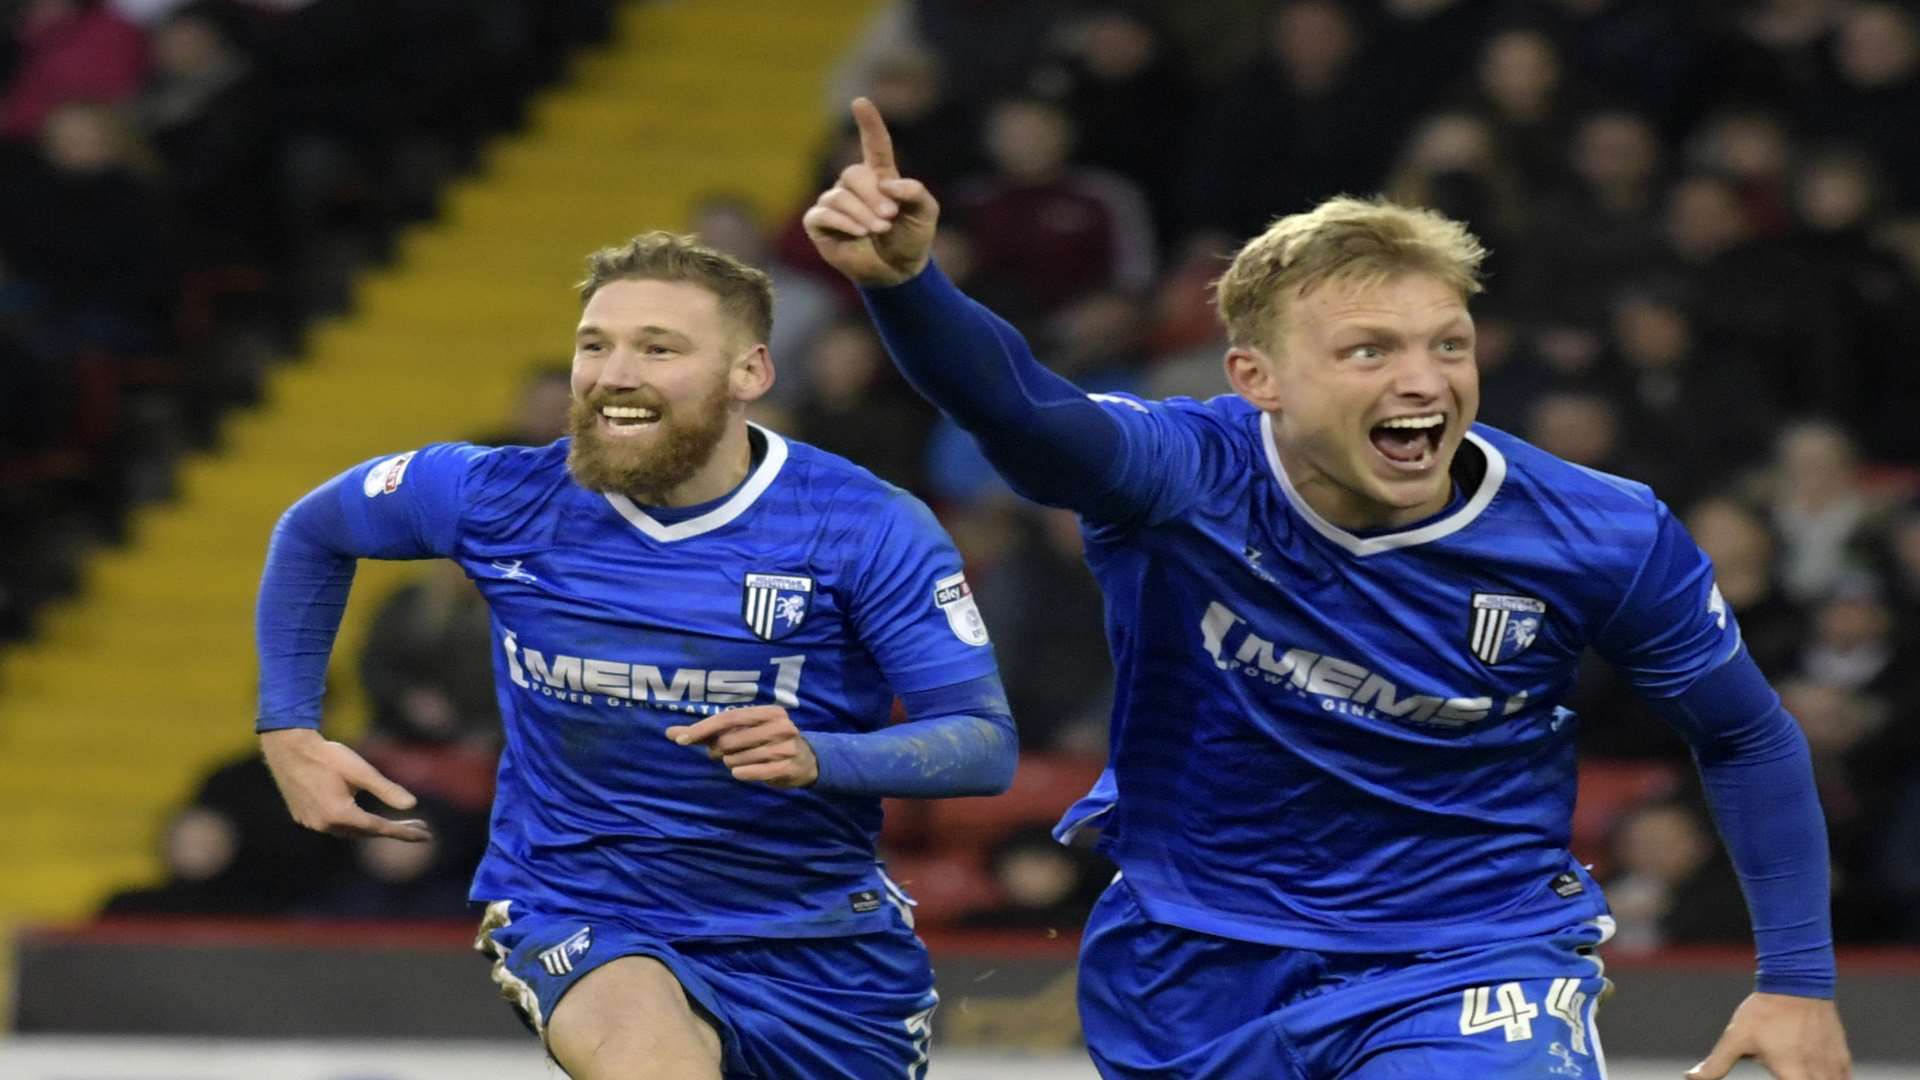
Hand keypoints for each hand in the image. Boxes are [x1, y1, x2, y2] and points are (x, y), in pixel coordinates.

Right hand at [259, 728, 431, 841]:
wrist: (287, 748)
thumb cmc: (327, 756)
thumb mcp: (361, 771)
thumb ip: (386, 789)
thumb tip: (412, 804)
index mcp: (340, 814)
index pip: (380, 828)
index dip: (404, 831)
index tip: (426, 834)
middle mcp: (324, 824)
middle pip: (366, 833)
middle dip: (394, 830)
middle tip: (420, 827)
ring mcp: (311, 823)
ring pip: (350, 832)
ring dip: (373, 829)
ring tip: (397, 825)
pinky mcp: (303, 817)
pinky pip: (335, 826)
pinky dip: (353, 824)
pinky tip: (361, 817)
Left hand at [666, 706, 818, 787]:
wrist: (804, 761)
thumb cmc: (764, 742)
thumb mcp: (740, 732)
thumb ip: (706, 732)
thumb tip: (670, 733)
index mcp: (768, 711)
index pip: (727, 718)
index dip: (702, 729)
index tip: (680, 739)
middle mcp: (780, 725)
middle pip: (730, 740)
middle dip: (720, 751)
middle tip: (726, 754)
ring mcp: (786, 746)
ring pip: (738, 759)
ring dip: (732, 764)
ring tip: (739, 762)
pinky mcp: (788, 767)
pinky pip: (753, 773)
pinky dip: (742, 773)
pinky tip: (741, 772)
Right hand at [802, 97, 938, 287]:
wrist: (898, 272)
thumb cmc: (912, 239)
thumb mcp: (926, 213)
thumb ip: (915, 192)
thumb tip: (888, 184)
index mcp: (881, 177)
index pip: (873, 145)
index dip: (868, 124)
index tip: (860, 102)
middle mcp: (854, 187)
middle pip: (853, 174)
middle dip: (872, 196)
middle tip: (889, 218)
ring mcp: (835, 204)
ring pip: (839, 196)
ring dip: (861, 213)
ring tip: (878, 230)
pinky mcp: (820, 225)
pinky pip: (822, 214)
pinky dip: (842, 221)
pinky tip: (858, 232)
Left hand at [1687, 992, 1850, 1079]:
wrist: (1796, 981)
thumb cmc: (1764, 1012)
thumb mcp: (1735, 1038)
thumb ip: (1715, 1064)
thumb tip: (1691, 1077)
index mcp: (1792, 1074)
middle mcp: (1817, 1074)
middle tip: (1785, 1076)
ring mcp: (1833, 1066)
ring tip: (1800, 1075)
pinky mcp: (1842, 1056)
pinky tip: (1820, 1077)